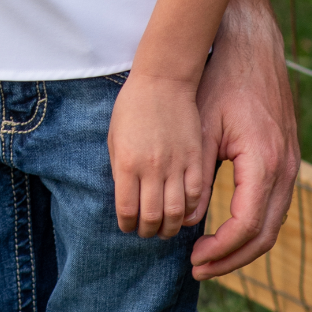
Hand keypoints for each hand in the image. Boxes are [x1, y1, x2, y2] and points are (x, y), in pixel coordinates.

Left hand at [107, 71, 205, 238]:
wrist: (162, 79)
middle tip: (148, 232)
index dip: (127, 224)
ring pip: (176, 213)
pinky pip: (196, 196)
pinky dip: (190, 210)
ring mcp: (176, 163)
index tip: (128, 226)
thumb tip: (126, 201)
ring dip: (169, 227)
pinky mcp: (196, 158)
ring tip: (165, 228)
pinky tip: (183, 211)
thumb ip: (119, 171)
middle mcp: (151, 167)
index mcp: (127, 162)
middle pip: (152, 217)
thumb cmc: (132, 106)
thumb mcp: (115, 137)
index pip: (127, 210)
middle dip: (148, 231)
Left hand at [190, 0, 298, 278]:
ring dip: (242, 246)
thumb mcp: (200, 124)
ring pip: (273, 223)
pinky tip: (223, 228)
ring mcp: (291, 164)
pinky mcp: (286, 158)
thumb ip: (195, 173)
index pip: (247, 227)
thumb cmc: (219, 78)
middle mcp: (285, 168)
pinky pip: (273, 205)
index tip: (192, 260)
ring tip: (207, 256)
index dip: (220, 250)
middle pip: (265, 235)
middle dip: (231, 258)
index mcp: (264, 162)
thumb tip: (186, 219)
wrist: (250, 44)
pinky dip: (251, 224)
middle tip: (197, 268)